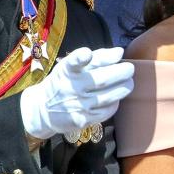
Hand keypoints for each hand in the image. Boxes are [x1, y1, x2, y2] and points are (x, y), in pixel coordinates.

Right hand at [19, 47, 133, 139]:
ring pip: (108, 97)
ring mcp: (76, 105)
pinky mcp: (82, 120)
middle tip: (130, 68)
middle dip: (121, 72)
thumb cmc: (64, 82)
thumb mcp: (71, 66)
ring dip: (123, 88)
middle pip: (101, 80)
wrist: (43, 110)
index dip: (81, 57)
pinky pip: (105, 111)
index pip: (74, 62)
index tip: (90, 53)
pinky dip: (114, 103)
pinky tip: (116, 98)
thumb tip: (119, 52)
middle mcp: (70, 87)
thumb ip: (96, 57)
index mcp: (66, 71)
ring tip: (129, 82)